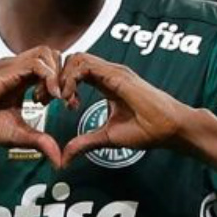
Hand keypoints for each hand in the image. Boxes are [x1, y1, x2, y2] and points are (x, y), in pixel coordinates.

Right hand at [0, 46, 65, 166]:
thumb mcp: (19, 135)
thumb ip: (40, 142)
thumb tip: (58, 160)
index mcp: (22, 79)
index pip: (52, 67)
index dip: (64, 83)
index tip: (66, 104)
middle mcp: (18, 68)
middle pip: (53, 55)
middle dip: (64, 75)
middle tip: (62, 99)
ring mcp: (12, 66)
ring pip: (47, 53)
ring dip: (57, 75)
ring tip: (53, 98)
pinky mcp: (6, 70)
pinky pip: (36, 63)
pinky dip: (49, 77)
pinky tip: (48, 96)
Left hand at [59, 53, 190, 166]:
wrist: (169, 128)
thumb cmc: (147, 130)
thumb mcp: (107, 137)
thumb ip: (85, 142)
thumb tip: (65, 157)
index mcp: (106, 82)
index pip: (75, 71)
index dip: (59, 84)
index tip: (53, 104)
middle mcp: (108, 73)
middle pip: (72, 60)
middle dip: (54, 77)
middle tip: (47, 100)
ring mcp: (113, 71)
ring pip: (76, 58)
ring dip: (61, 77)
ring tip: (60, 100)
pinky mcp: (117, 75)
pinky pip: (84, 66)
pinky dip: (71, 80)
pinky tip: (70, 99)